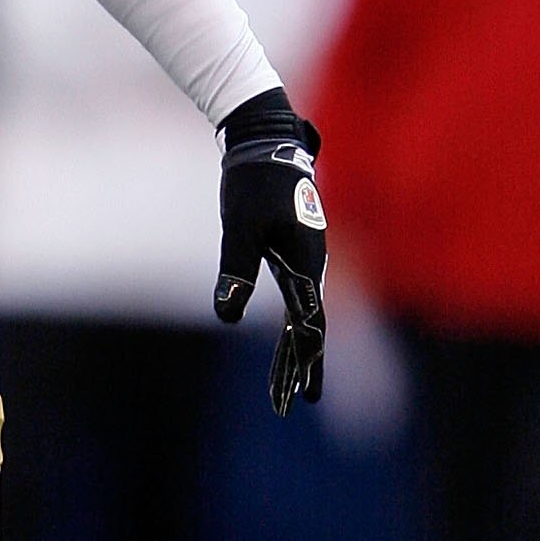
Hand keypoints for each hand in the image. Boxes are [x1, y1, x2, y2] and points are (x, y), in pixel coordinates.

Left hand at [214, 86, 326, 416]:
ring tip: (292, 378)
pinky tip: (291, 333)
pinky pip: (298, 294)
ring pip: (305, 311)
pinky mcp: (294, 248)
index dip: (304, 362)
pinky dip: (295, 320)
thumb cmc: (252, 184)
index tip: (300, 394)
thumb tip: (226, 316)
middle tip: (296, 400)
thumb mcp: (239, 230)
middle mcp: (313, 263)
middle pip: (310, 325)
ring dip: (298, 345)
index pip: (309, 325)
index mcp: (307, 263)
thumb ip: (236, 272)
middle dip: (302, 364)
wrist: (264, 140)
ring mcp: (306, 256)